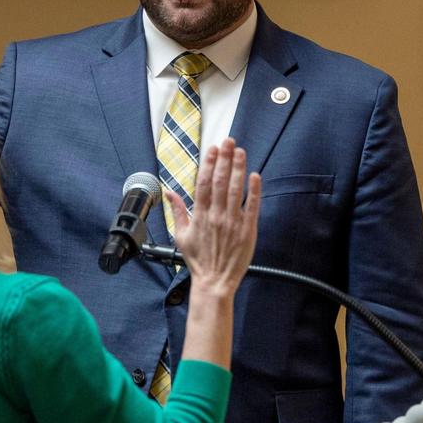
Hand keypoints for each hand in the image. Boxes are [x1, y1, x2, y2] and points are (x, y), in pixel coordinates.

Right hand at [168, 138, 260, 295]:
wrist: (214, 281)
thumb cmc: (198, 260)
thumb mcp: (181, 235)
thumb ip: (176, 211)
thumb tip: (168, 193)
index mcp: (199, 215)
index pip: (204, 183)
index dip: (209, 163)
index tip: (213, 149)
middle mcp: (216, 216)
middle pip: (220, 181)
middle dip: (225, 159)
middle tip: (229, 141)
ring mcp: (233, 222)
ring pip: (236, 189)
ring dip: (238, 168)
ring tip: (241, 151)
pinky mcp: (247, 230)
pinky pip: (252, 207)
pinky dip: (254, 191)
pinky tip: (255, 175)